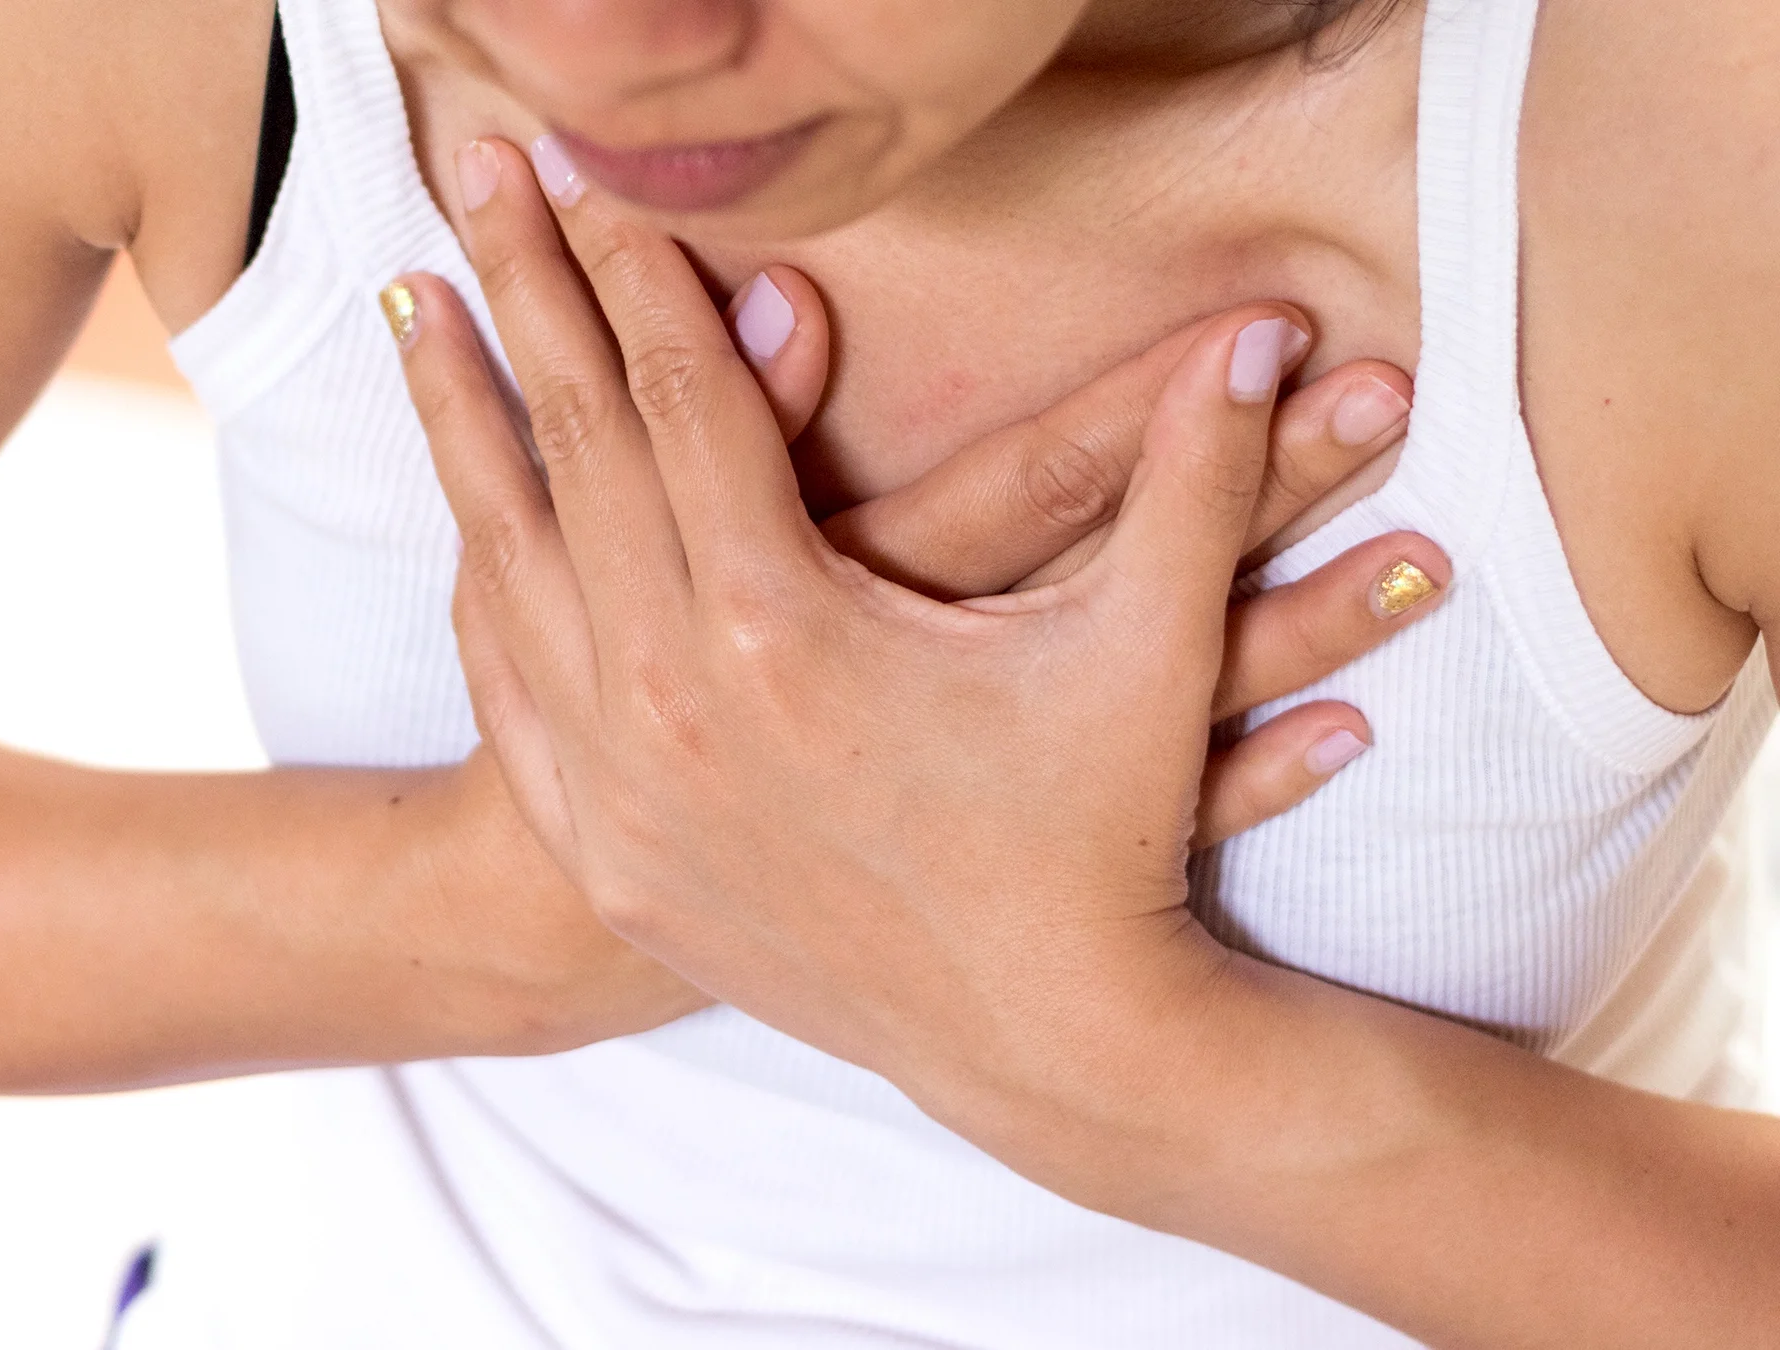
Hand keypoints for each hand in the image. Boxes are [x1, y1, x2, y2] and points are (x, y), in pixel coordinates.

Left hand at [390, 137, 1434, 1170]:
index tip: (595, 175)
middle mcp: (672, 698)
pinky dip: (483, 587)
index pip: (685, 397)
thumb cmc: (1095, 844)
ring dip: (459, 425)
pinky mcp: (612, 851)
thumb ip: (1196, 480)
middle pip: (571, 448)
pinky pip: (510, 688)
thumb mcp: (1148, 655)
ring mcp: (622, 784)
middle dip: (526, 295)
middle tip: (473, 177)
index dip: (641, 272)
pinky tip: (466, 520)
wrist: (1038, 1046)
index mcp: (784, 627)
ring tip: (416, 310)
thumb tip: (1265, 337)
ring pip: (507, 561)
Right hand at [713, 268, 1439, 845]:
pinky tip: (1354, 732)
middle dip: (1265, 479)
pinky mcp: (1002, 862)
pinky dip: (1256, 775)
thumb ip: (732, 431)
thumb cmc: (653, 711)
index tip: (1280, 321)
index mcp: (855, 596)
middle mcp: (935, 679)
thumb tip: (791, 292)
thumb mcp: (673, 573)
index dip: (1150, 395)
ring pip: (1167, 696)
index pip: (1033, 474)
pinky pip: (1150, 823)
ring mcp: (980, 781)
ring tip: (1425, 560)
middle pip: (1124, 567)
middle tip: (1388, 401)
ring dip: (1299, 622)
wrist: (609, 898)